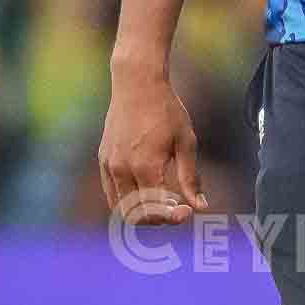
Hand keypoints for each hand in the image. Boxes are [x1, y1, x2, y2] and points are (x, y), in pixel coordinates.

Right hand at [99, 65, 206, 225]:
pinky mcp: (104, 160)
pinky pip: (111, 194)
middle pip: (137, 215)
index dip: (174, 218)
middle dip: (159, 220)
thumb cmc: (166, 110)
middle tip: (177, 209)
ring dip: (142, 213)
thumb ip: (190, 178)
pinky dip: (127, 202)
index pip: (157, 210)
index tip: (188, 211)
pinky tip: (145, 193)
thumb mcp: (186, 142)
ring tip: (163, 201)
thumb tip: (201, 207)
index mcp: (146, 166)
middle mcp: (124, 170)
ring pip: (121, 208)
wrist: (137, 84)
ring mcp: (110, 165)